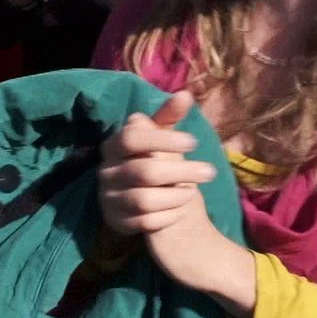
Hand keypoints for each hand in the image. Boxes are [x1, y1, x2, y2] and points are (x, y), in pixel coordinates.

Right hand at [99, 91, 255, 317]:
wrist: (152, 204)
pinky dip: (167, 216)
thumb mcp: (164, 139)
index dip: (163, 140)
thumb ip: (170, 117)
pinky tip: (180, 211)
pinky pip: (144, 223)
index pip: (131, 138)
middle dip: (182, 171)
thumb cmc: (159, 162)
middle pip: (143, 171)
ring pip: (143, 200)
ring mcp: (108, 199)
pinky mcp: (115, 223)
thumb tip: (185, 94)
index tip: (194, 142)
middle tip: (210, 171)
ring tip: (193, 191)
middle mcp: (105, 172)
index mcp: (114, 146)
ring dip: (175, 196)